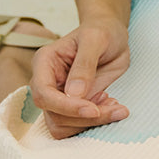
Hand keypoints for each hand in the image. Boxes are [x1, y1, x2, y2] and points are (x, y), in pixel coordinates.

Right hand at [30, 19, 130, 138]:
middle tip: (115, 107)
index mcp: (45, 63)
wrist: (112, 36)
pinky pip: (77, 126)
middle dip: (84, 118)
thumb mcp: (96, 39)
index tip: (93, 109)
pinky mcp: (71, 107)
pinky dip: (95, 123)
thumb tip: (73, 94)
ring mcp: (57, 97)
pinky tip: (111, 106)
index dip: (66, 107)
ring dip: (91, 123)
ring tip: (114, 106)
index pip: (44, 94)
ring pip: (63, 126)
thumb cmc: (102, 32)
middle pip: (53, 115)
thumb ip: (84, 64)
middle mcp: (46, 83)